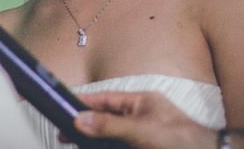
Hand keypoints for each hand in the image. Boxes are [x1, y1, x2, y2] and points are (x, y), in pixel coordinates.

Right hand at [72, 91, 215, 148]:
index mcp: (142, 102)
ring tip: (72, 144)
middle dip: (85, 125)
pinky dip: (106, 146)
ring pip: (111, 136)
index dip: (85, 102)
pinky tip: (94, 148)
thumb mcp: (142, 131)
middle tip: (62, 134)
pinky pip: (119, 145)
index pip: (107, 98)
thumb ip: (110, 125)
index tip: (64, 105)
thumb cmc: (181, 141)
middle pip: (106, 119)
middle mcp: (142, 117)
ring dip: (94, 140)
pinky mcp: (144, 148)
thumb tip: (80, 119)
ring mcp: (144, 136)